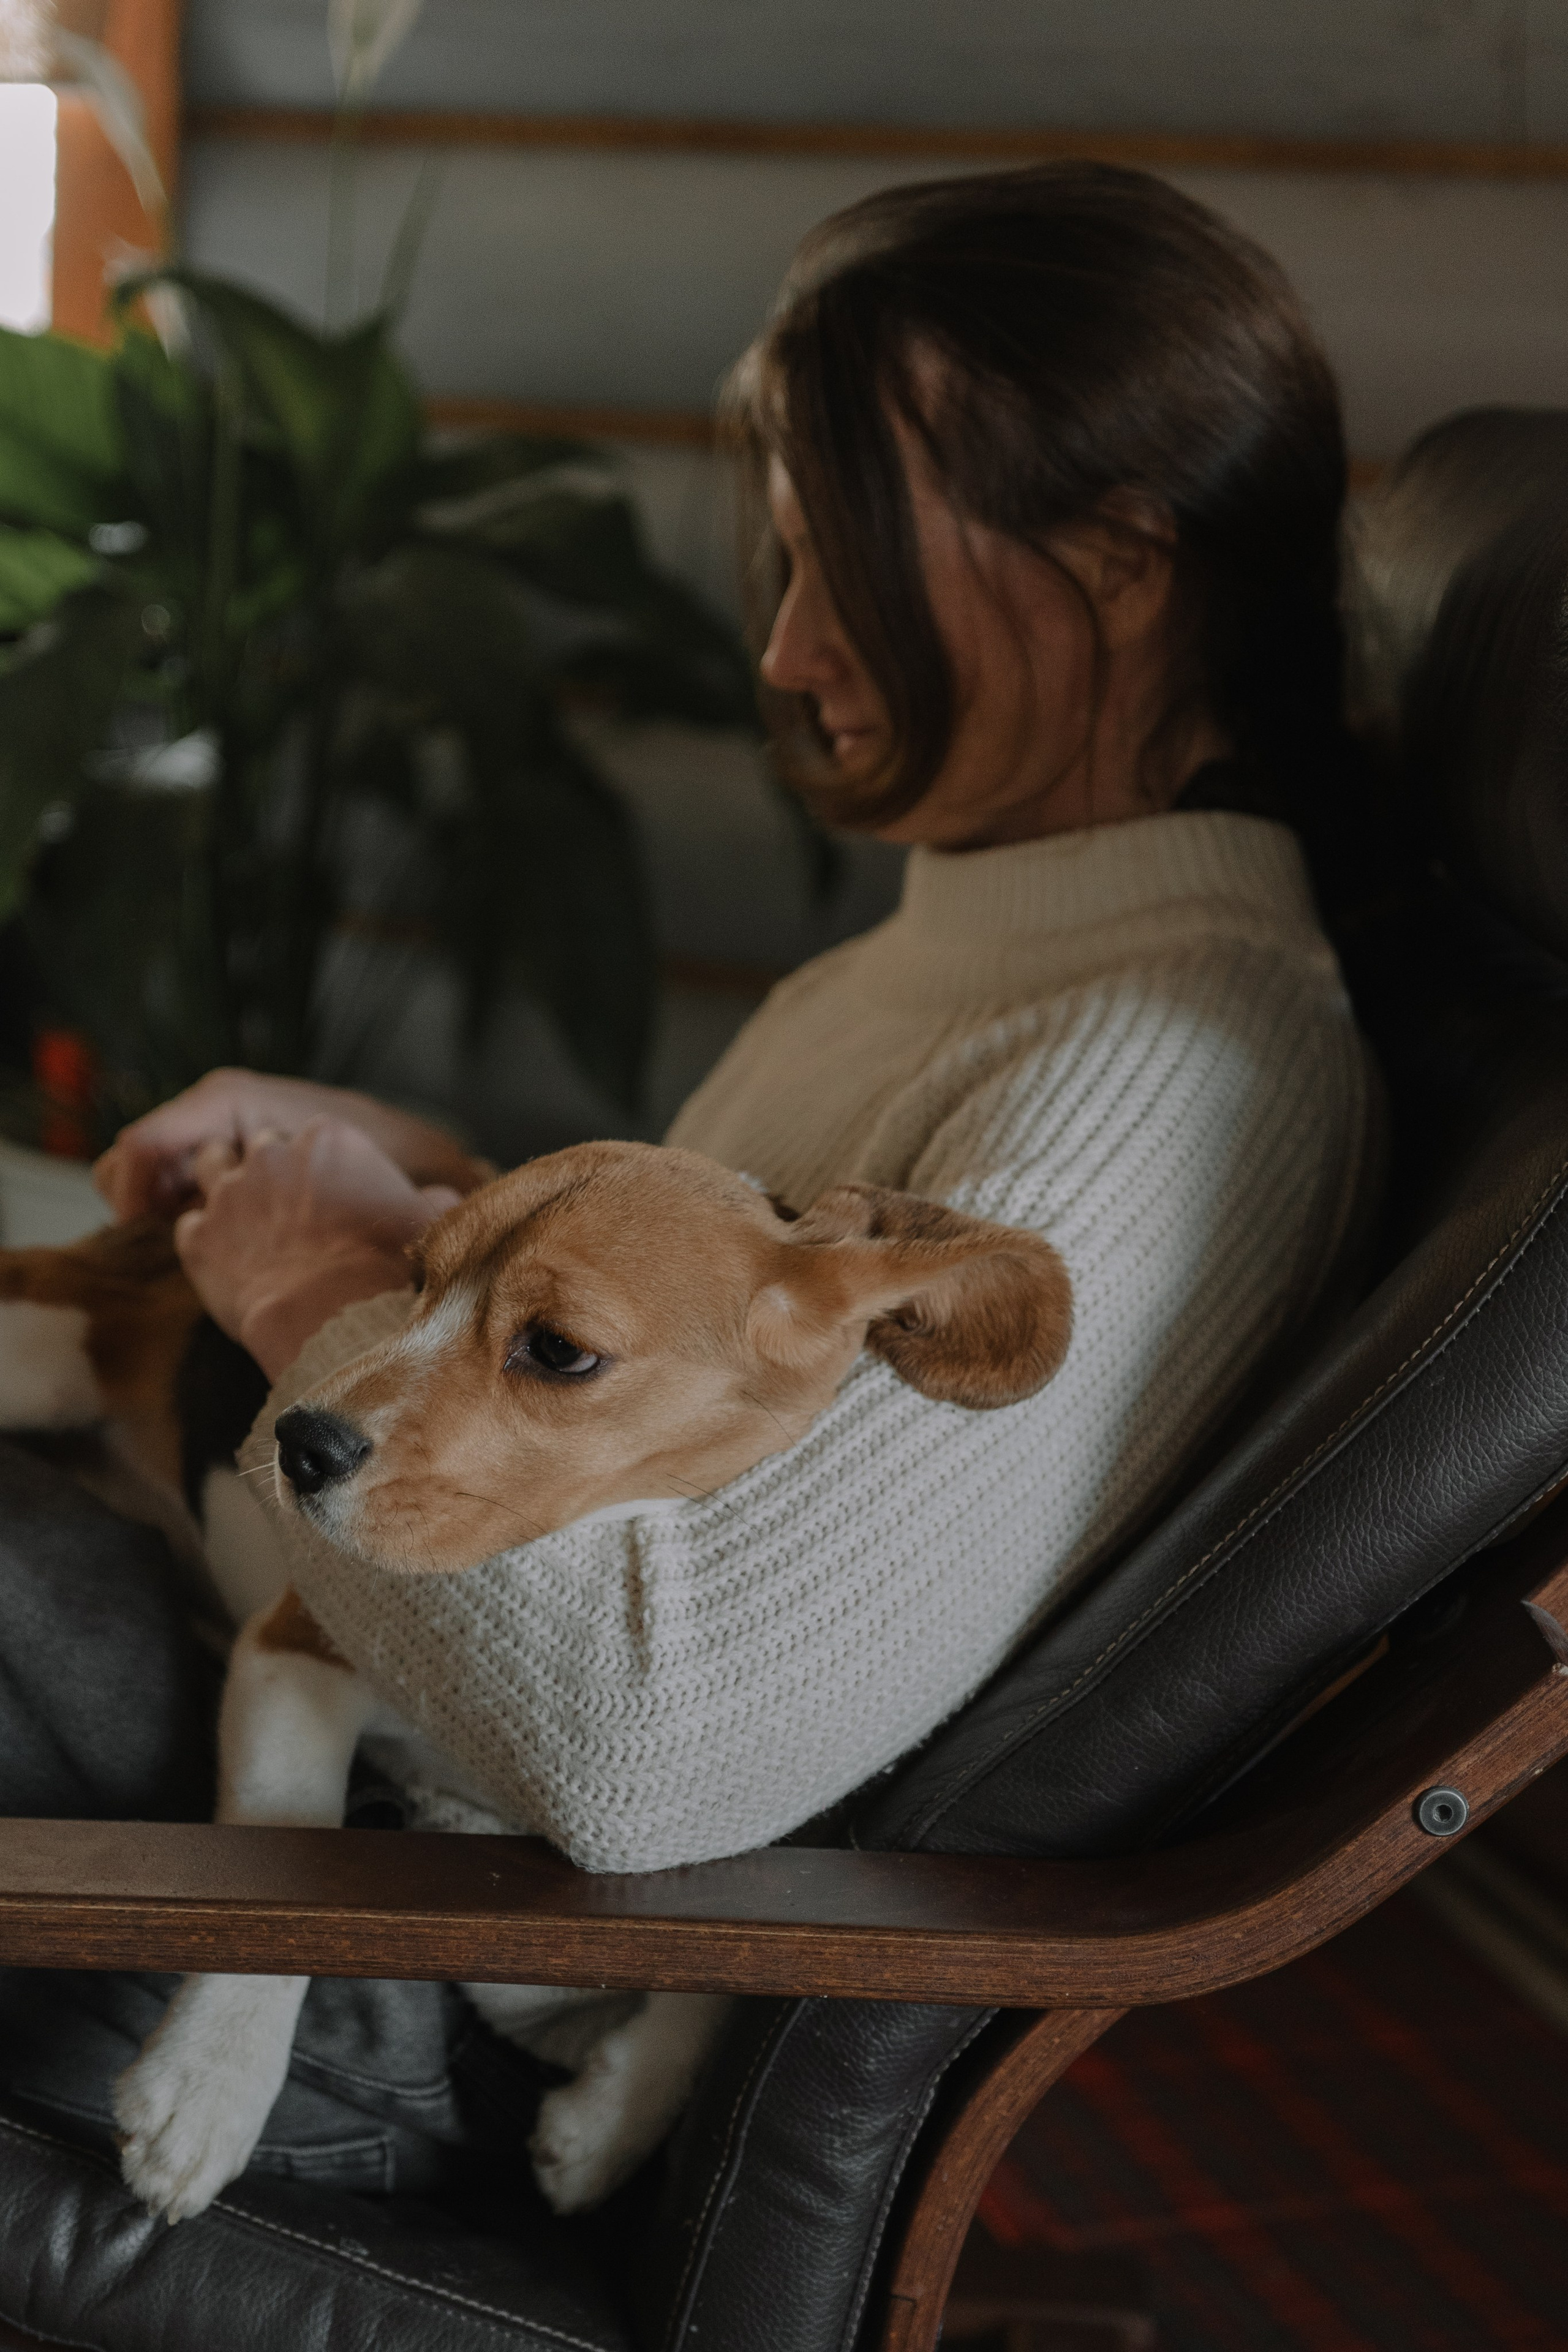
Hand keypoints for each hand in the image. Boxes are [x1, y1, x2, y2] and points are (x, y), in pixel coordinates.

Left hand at [173, 1116, 460, 1379]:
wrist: (332, 1317)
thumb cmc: (387, 1269)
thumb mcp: (426, 1223)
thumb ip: (434, 1200)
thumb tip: (442, 1197)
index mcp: (327, 1139)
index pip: (313, 1136)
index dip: (319, 1167)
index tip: (329, 1198)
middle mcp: (272, 1153)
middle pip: (260, 1147)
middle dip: (269, 1173)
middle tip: (286, 1214)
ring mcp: (228, 1192)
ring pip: (210, 1167)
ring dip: (224, 1189)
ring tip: (245, 1225)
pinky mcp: (197, 1236)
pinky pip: (190, 1225)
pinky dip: (205, 1241)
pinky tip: (229, 1265)